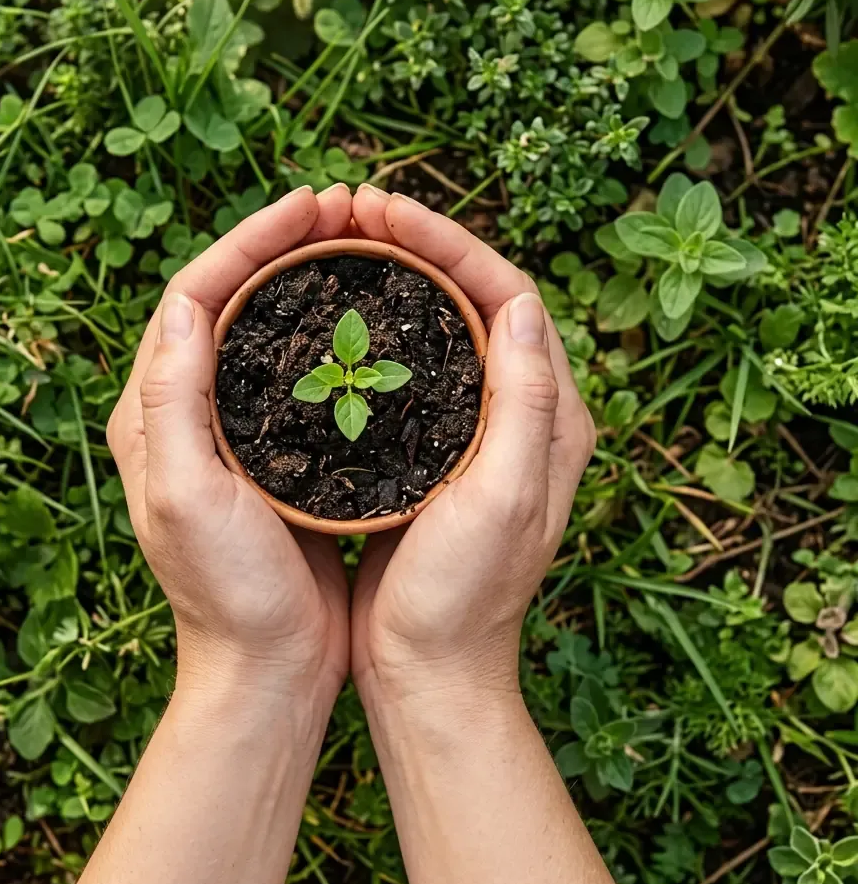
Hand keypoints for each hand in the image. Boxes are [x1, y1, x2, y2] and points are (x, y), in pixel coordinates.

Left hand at [107, 186, 351, 710]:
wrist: (269, 666)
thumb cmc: (227, 595)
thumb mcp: (187, 497)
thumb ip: (173, 400)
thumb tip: (187, 301)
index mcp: (152, 412)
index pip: (194, 295)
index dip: (247, 240)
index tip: (308, 206)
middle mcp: (187, 409)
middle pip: (231, 298)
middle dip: (281, 244)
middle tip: (343, 209)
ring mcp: (236, 427)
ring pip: (268, 326)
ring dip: (307, 277)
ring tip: (360, 242)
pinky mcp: (280, 449)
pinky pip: (299, 368)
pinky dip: (330, 329)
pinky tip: (371, 315)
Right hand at [349, 187, 596, 703]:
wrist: (427, 672)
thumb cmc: (463, 601)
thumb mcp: (503, 501)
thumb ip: (527, 402)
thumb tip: (521, 301)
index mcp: (550, 415)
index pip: (509, 294)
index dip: (450, 242)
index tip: (385, 211)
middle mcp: (520, 411)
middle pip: (473, 298)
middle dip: (418, 244)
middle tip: (353, 211)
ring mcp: (472, 427)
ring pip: (439, 324)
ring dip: (395, 275)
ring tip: (339, 242)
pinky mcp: (430, 447)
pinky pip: (410, 363)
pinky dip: (376, 326)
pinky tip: (333, 312)